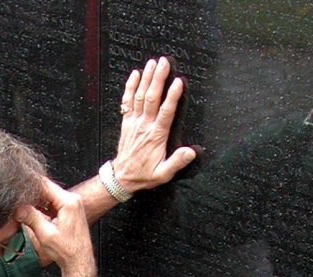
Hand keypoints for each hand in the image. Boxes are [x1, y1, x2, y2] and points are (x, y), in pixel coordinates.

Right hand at [17, 178, 94, 273]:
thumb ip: (31, 217)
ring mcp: (73, 204)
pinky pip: (54, 203)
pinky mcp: (71, 211)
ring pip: (49, 196)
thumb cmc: (67, 251)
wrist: (79, 262)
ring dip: (37, 202)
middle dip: (32, 195)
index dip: (29, 185)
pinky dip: (44, 207)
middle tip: (18, 201)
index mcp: (68, 202)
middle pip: (47, 189)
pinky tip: (35, 214)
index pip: (44, 185)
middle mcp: (73, 199)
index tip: (17, 188)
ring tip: (24, 209)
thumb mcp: (45, 234)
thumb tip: (18, 208)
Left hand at [111, 57, 197, 191]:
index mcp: (156, 136)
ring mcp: (134, 122)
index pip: (165, 112)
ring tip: (152, 63)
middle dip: (158, 79)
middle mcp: (144, 126)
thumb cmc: (143, 175)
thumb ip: (177, 162)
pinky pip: (127, 101)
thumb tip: (191, 152)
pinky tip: (135, 74)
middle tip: (164, 62)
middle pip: (151, 98)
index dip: (172, 96)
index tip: (178, 82)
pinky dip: (130, 87)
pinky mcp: (127, 122)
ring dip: (146, 78)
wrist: (121, 178)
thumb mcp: (163, 174)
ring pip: (140, 96)